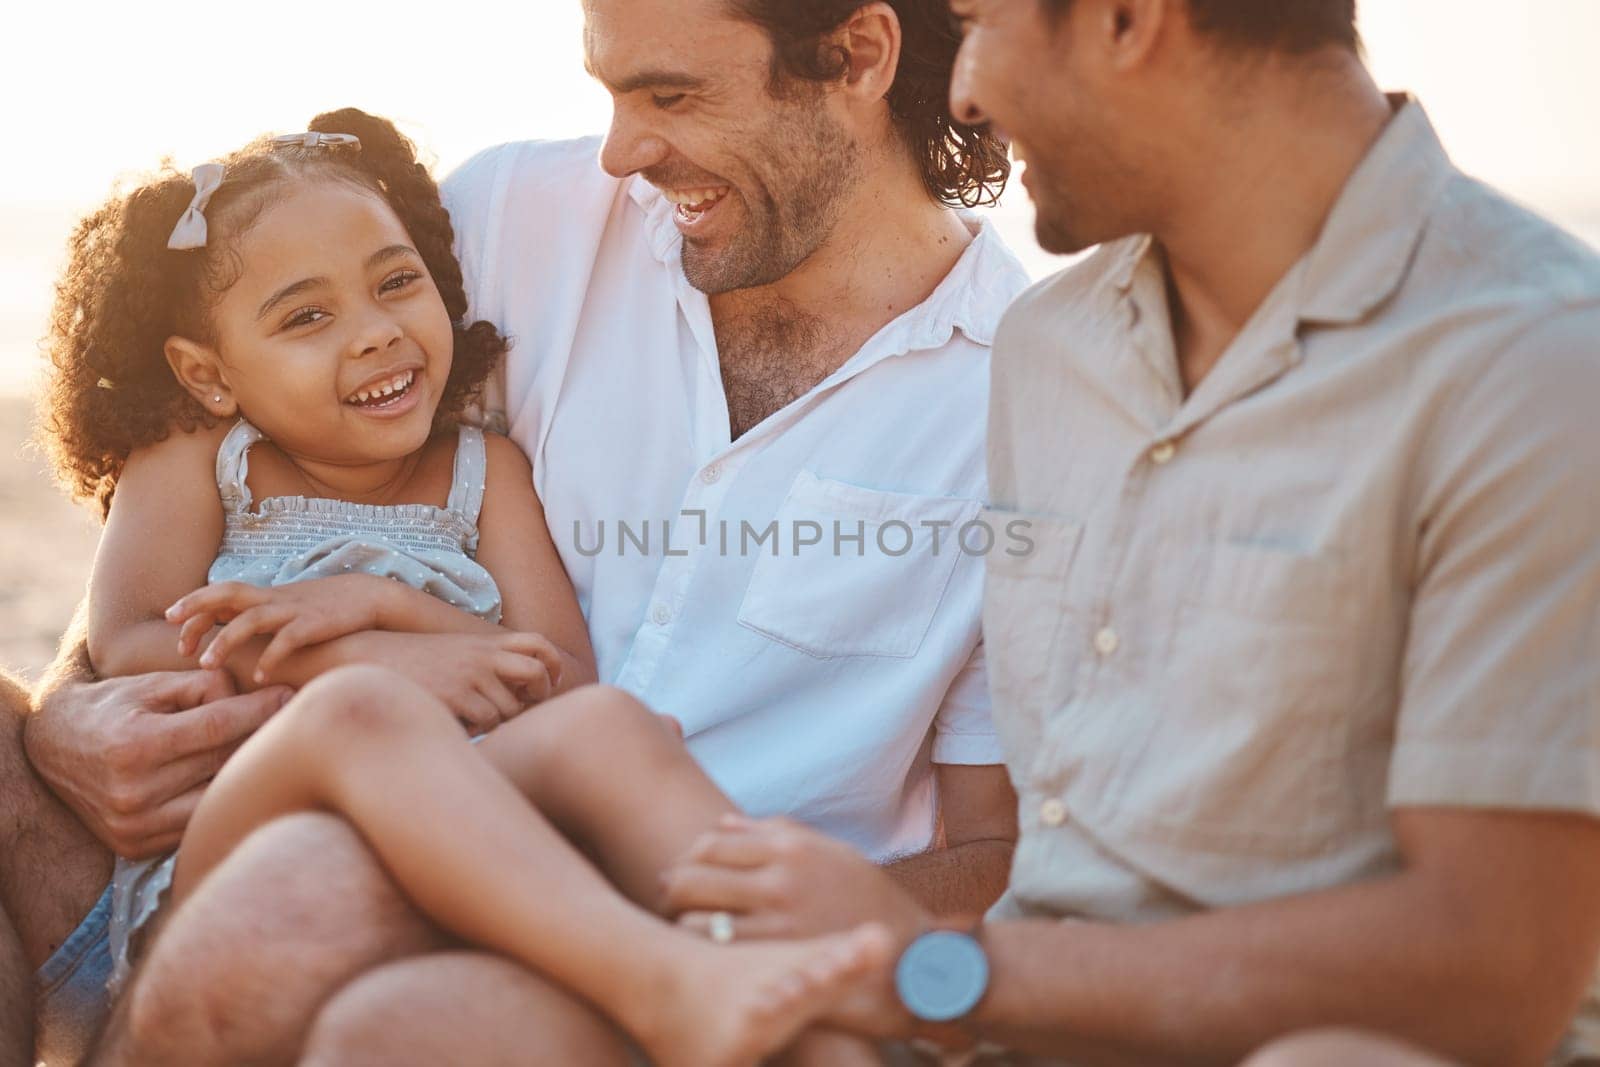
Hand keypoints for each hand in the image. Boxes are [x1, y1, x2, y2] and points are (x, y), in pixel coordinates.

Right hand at [26, 669, 292, 858]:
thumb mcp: (152, 685)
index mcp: (135, 747)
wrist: (52, 747)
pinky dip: (217, 803)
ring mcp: (135, 827)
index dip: (260, 709)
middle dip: (257, 737)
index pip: (218, 727)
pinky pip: (196, 824)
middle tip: (285, 720)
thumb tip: (263, 698)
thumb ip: (205, 688)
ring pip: (217, 799)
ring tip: (263, 751)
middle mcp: (134, 793)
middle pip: (222, 762)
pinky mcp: (137, 847)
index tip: (290, 695)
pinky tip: (236, 782)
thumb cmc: (113, 706)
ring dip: (243, 775)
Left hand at [167, 576, 392, 681]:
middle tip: (173, 631)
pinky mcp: (314, 624)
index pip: (219, 593)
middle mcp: (273, 599)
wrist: (367, 596)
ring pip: (251, 618)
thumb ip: (257, 615)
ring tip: (207, 665)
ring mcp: (293, 610)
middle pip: (227, 593)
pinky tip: (259, 677)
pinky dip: (270, 657)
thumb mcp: (285, 607)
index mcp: (264, 595)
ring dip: (225, 640)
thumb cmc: (322, 609)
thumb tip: (225, 628)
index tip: (171, 623)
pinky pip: (287, 640)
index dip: (192, 606)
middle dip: (196, 608)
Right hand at [339, 631, 560, 733]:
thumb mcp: (456, 655)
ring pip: (509, 708)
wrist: (372, 658)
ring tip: (471, 717)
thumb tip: (518, 698)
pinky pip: (485, 722)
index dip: (552, 665)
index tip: (549, 683)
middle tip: (522, 707)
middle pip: (535, 674)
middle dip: (538, 695)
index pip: (538, 644)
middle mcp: (483, 656)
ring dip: (497, 720)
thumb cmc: (415, 665)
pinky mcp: (456, 695)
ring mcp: (471, 675)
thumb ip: (486, 667)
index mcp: (485, 644)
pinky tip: (456, 723)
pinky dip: (476, 729)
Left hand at [663, 814, 930, 942]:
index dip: (691, 859)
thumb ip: (776, 833)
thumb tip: (723, 822)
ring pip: (693, 916)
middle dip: (675, 889)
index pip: (711, 842)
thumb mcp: (832, 853)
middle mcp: (780, 877)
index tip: (690, 874)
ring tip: (689, 931)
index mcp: (791, 845)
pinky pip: (715, 950)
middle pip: (692, 874)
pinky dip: (702, 951)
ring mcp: (777, 919)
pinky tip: (710, 957)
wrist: (912, 955)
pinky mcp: (777, 958)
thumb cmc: (868, 902)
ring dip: (683, 923)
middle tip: (676, 903)